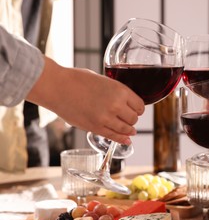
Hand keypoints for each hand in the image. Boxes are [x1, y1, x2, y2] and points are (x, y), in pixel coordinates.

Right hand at [27, 57, 144, 144]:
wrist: (57, 87)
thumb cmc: (76, 79)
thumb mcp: (102, 80)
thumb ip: (114, 91)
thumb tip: (123, 99)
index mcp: (120, 90)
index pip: (140, 105)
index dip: (138, 108)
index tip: (136, 109)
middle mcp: (116, 105)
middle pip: (134, 118)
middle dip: (132, 119)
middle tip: (128, 118)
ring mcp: (106, 118)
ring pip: (126, 129)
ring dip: (129, 130)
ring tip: (130, 130)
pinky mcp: (96, 128)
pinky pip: (114, 137)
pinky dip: (122, 139)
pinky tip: (126, 140)